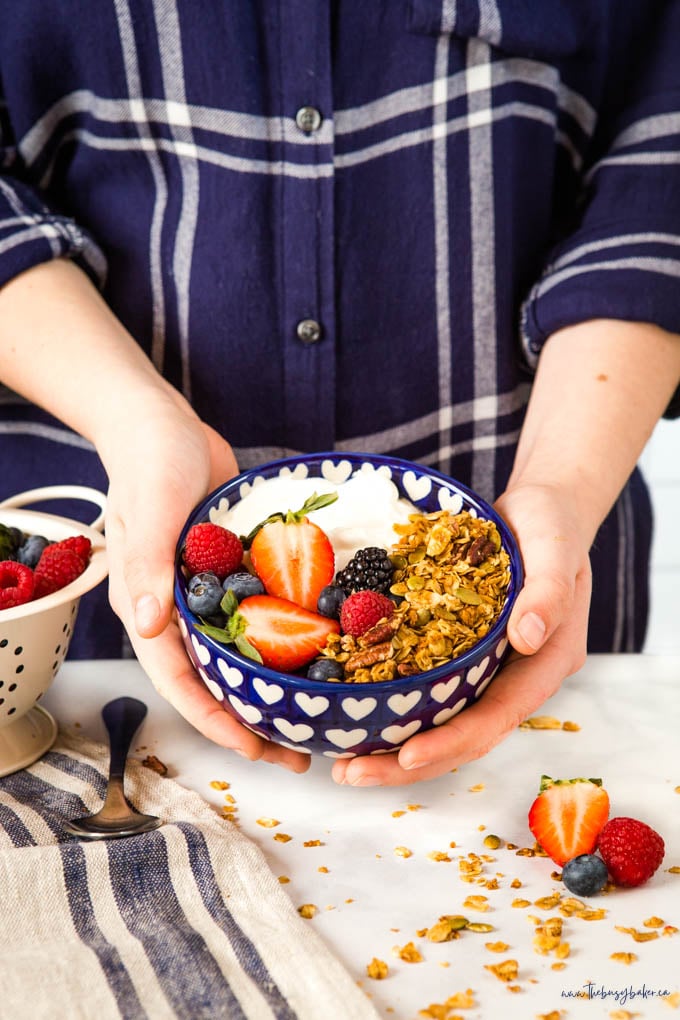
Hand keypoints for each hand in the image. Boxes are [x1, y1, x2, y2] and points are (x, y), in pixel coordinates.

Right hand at [101, 389, 310, 772]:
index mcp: (152, 608)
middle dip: (252, 718)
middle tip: (299, 751)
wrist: (166, 424)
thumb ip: (148, 566)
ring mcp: (211, 592)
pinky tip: (327, 649)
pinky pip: (265, 612)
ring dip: (275, 685)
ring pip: (243, 653)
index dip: (215, 719)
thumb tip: (150, 627)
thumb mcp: (150, 511)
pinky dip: (289, 635)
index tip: (253, 746)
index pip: (180, 680)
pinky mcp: (237, 570)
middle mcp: (182, 610)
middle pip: (216, 679)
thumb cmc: (150, 463)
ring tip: (317, 715)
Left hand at [330, 482, 590, 785]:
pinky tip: (353, 711)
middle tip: (350, 772)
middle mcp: (514, 677)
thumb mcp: (556, 550)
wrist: (538, 510)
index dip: (452, 741)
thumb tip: (529, 637)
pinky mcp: (459, 651)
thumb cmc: (552, 527)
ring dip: (393, 744)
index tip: (406, 756)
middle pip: (463, 735)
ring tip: (341, 761)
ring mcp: (486, 668)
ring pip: (441, 719)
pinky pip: (427, 687)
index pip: (497, 717)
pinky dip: (393, 704)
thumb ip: (549, 593)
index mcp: (545, 665)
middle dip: (408, 762)